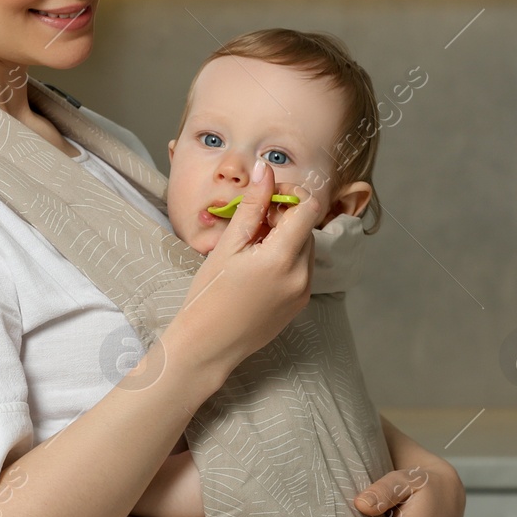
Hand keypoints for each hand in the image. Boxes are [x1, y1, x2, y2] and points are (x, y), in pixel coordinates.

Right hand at [174, 160, 322, 375]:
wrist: (207, 346)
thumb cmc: (209, 295)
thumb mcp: (228, 245)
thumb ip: (252, 206)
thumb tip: (267, 170)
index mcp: (283, 257)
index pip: (308, 208)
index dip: (290, 194)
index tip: (266, 197)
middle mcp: (302, 275)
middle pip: (307, 227)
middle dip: (284, 216)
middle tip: (252, 222)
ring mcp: (304, 291)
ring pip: (306, 247)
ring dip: (286, 237)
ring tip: (252, 246)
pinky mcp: (300, 303)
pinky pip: (302, 268)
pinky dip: (286, 258)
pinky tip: (258, 266)